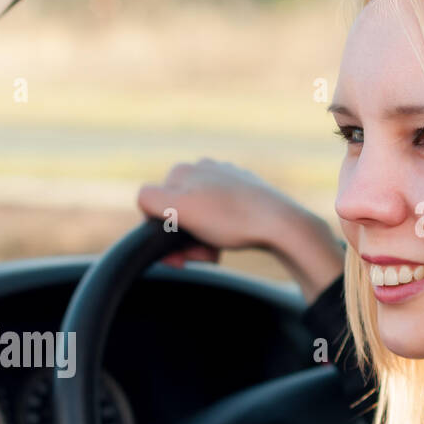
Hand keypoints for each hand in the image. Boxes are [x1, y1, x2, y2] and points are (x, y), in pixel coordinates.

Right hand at [136, 158, 344, 301]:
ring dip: (199, 239)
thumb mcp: (181, 209)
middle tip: (200, 254)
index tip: (178, 252)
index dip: (161, 233)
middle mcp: (201, 170)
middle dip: (182, 239)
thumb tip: (142, 199)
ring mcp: (223, 180)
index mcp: (182, 171)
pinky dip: (218, 233)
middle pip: (175, 213)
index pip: (152, 206)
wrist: (281, 225)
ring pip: (196, 217)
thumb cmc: (232, 220)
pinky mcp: (242, 192)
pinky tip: (229, 240)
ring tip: (215, 250)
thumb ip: (150, 199)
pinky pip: (218, 217)